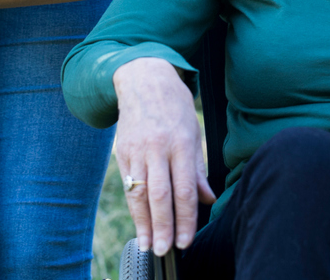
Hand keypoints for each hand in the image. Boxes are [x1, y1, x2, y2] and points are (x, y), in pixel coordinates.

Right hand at [112, 57, 214, 255]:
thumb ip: (197, 169)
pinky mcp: (122, 151)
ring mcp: (137, 150)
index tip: (186, 241)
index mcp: (180, 143)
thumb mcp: (193, 131)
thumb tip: (207, 200)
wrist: (142, 78)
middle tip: (164, 251)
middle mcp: (158, 148)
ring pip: (140, 193)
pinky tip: (138, 223)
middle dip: (163, 227)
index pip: (184, 189)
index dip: (185, 218)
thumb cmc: (174, 106)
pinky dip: (134, 207)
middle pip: (160, 195)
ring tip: (148, 245)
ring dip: (144, 223)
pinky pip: (128, 184)